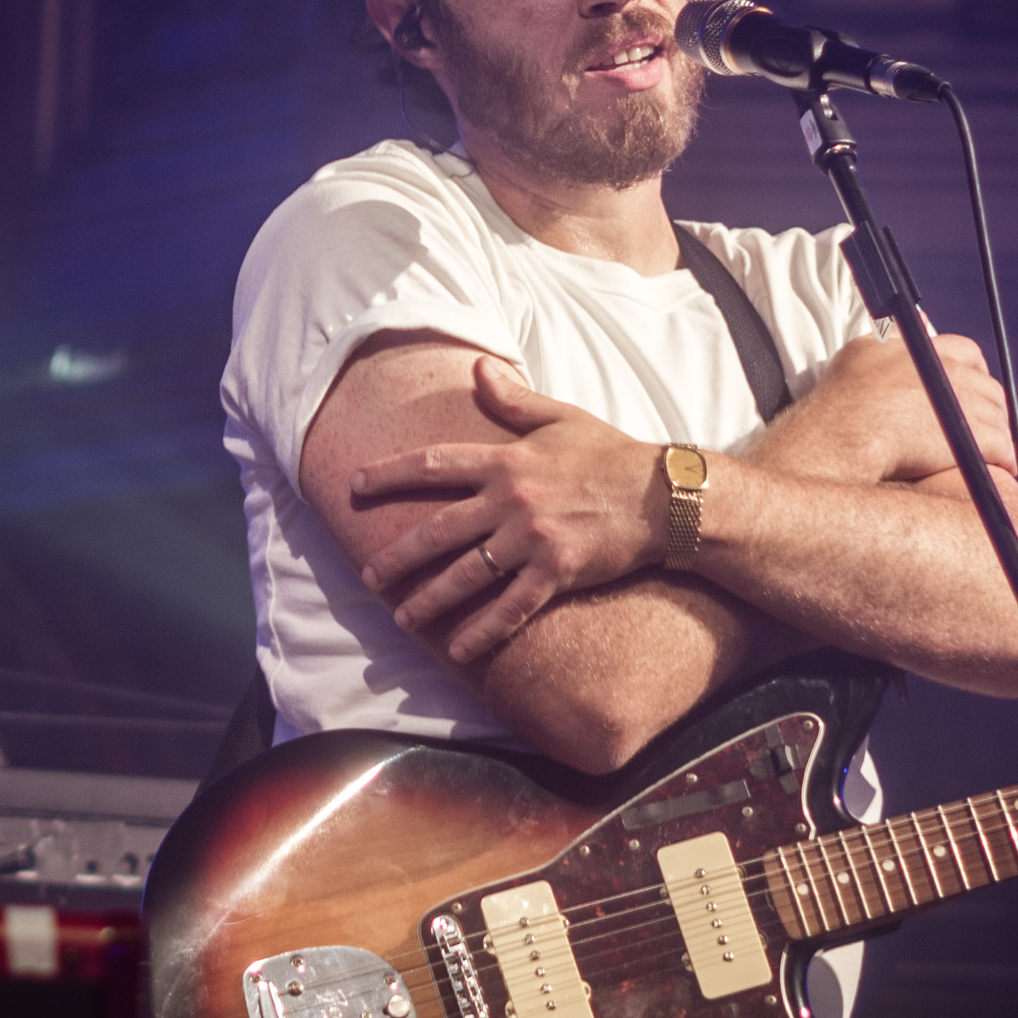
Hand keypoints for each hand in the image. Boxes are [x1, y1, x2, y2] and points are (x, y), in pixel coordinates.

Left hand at [349, 359, 662, 661]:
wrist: (663, 497)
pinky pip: (511, 607)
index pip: (433, 465)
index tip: (354, 486)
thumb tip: (478, 369)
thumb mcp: (562, 417)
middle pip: (439, 529)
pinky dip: (483, 630)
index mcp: (507, 459)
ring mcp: (533, 538)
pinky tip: (459, 649)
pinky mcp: (557, 571)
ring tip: (403, 618)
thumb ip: (515, 399)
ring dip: (430, 599)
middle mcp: (512, 499)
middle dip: (398, 555)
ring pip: (467, 573)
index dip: (388, 474)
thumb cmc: (611, 455)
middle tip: (368, 576)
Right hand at [748, 328, 1014, 484]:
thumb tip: (915, 324)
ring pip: (996, 417)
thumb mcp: (857, 357)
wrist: (835, 444)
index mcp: (916, 349)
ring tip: (984, 454)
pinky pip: (1001, 446)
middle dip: (987, 407)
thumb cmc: (834, 411)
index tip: (967, 391)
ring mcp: (960, 401)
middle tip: (978, 429)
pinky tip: (996, 470)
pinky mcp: (971, 435)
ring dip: (994, 435)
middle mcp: (942, 369)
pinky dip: (1002, 459)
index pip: (964, 351)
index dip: (972, 372)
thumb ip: (889, 342)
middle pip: (985, 385)